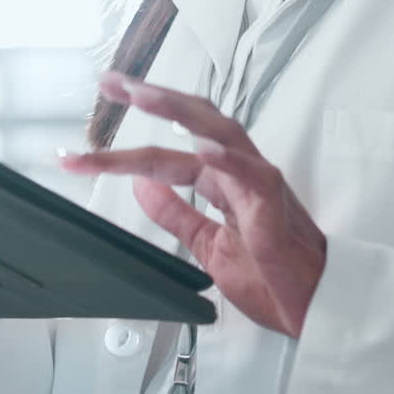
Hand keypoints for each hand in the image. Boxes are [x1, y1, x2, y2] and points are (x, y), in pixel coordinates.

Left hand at [60, 73, 326, 338]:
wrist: (315, 311)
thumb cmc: (274, 276)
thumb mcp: (208, 245)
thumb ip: (176, 213)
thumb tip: (139, 185)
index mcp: (220, 180)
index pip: (163, 155)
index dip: (120, 153)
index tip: (79, 151)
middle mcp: (236, 169)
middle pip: (189, 120)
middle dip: (149, 97)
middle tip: (110, 82)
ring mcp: (256, 181)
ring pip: (216, 130)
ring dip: (176, 109)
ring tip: (142, 94)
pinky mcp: (274, 203)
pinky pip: (250, 172)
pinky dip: (224, 156)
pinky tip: (200, 145)